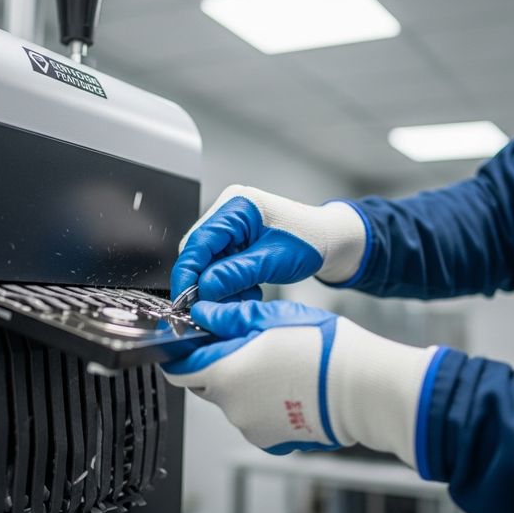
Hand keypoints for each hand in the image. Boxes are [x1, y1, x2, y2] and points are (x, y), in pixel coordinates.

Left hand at [163, 300, 438, 464]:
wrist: (363, 387)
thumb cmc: (323, 347)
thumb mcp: (272, 316)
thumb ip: (230, 316)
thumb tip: (202, 313)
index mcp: (225, 373)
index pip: (178, 368)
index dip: (181, 352)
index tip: (192, 340)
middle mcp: (232, 407)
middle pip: (206, 384)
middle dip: (216, 364)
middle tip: (244, 342)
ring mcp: (252, 428)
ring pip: (233, 401)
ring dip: (243, 383)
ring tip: (278, 363)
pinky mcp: (272, 441)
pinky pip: (256, 419)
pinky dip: (264, 404)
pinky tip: (289, 387)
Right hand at [171, 185, 368, 301]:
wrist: (330, 241)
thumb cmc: (311, 241)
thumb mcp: (272, 261)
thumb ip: (235, 274)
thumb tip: (203, 289)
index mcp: (238, 206)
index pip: (199, 241)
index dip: (188, 273)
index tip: (183, 300)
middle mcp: (230, 211)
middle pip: (200, 251)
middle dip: (205, 282)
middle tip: (213, 306)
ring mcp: (232, 224)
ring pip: (209, 261)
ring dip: (221, 285)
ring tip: (244, 297)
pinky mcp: (237, 238)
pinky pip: (221, 264)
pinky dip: (230, 282)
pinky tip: (248, 290)